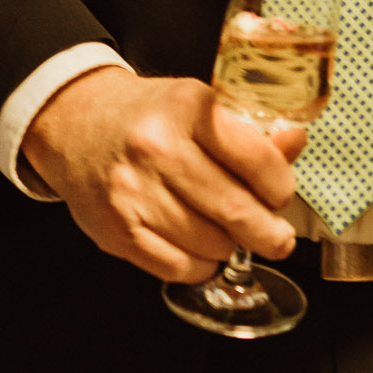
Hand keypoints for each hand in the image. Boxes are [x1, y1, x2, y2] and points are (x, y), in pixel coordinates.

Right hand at [21, 66, 304, 282]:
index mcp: (187, 109)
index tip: (283, 194)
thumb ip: (251, 131)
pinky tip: (201, 247)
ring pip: (210, 244)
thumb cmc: (149, 116)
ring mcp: (133, 193)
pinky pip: (178, 268)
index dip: (280, 186)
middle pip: (235, 210)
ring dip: (231, 246)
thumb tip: (296, 143)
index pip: (255, 158)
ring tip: (230, 233)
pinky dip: (201, 265)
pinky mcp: (116, 231)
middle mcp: (157, 149)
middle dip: (269, 232)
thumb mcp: (198, 105)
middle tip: (279, 239)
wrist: (77, 123)